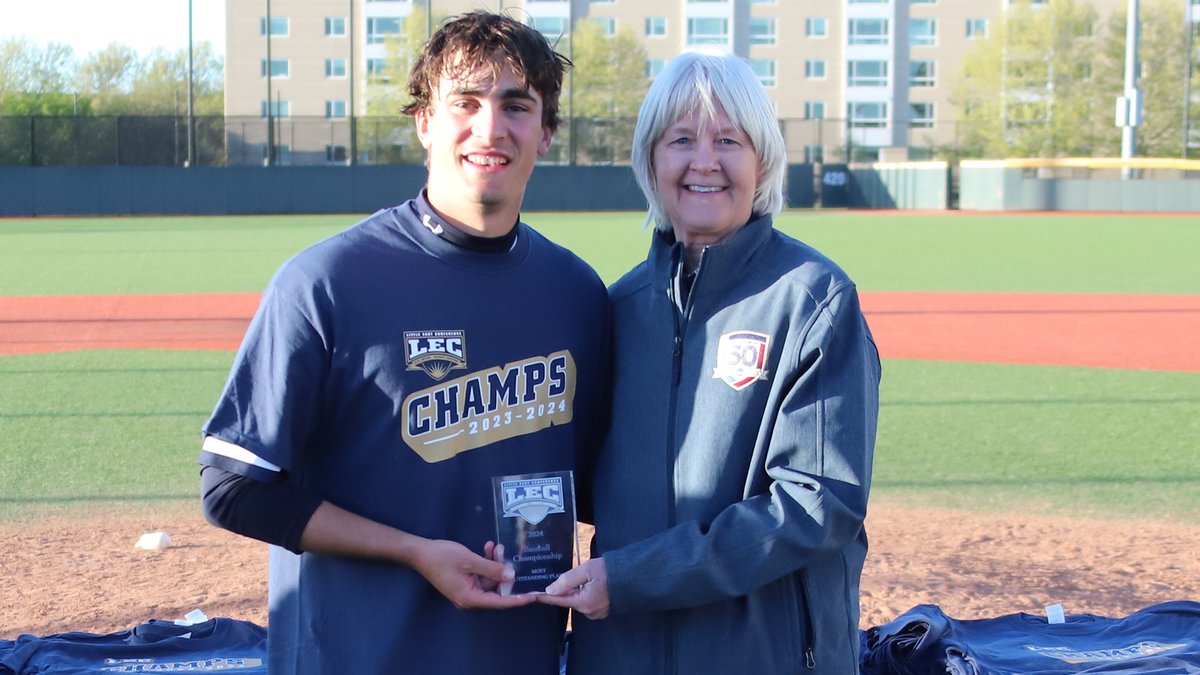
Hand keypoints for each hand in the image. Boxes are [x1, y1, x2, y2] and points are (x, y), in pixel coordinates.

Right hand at [412, 539, 532, 609]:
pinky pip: (481, 574)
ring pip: (489, 579)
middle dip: (503, 572)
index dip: (516, 599)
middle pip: (495, 589)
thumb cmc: (443, 558)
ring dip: (494, 563)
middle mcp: (470, 597)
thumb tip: (511, 576)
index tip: (533, 597)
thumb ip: (492, 569)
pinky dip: (486, 562)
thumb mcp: (470, 561)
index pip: (498, 602)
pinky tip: (488, 548)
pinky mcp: (464, 580)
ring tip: (496, 547)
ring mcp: (467, 589)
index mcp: (470, 598)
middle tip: (506, 554)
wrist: (420, 553)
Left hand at [536, 557, 609, 618]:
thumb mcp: (586, 570)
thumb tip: (550, 590)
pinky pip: (588, 601)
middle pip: (568, 600)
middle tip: (569, 575)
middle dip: (565, 589)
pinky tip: (593, 583)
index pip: (557, 600)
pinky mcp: (603, 610)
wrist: (635, 577)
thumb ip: (567, 580)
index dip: (544, 596)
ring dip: (577, 590)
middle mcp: (589, 611)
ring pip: (578, 600)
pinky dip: (586, 593)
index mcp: (583, 603)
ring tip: (585, 577)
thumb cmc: (610, 572)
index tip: (531, 594)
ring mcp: (597, 612)